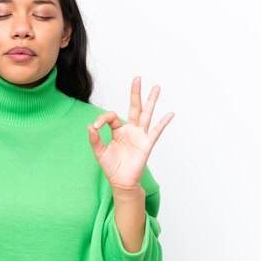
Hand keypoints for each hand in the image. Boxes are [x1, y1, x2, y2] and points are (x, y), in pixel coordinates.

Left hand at [87, 76, 173, 192]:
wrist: (121, 182)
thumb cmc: (111, 167)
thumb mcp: (99, 152)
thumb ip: (94, 139)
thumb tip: (90, 126)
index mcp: (118, 131)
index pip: (112, 117)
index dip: (103, 119)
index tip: (96, 127)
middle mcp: (131, 130)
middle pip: (134, 108)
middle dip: (136, 93)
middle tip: (138, 78)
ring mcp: (140, 136)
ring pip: (146, 114)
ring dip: (151, 101)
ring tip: (156, 87)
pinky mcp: (146, 144)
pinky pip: (156, 131)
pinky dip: (163, 122)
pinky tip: (170, 113)